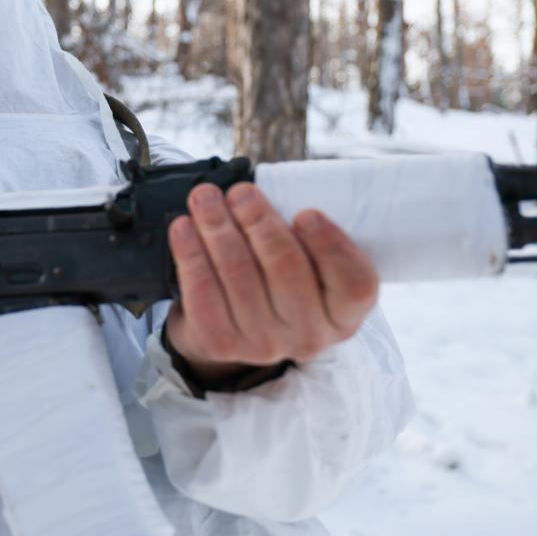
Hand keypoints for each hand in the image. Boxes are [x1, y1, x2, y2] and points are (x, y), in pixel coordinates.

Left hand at [165, 182, 378, 385]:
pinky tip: (183, 227)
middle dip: (259, 220)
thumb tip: (273, 192)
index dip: (330, 246)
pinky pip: (202, 292)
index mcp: (345, 314)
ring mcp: (264, 344)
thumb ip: (308, 238)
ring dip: (217, 227)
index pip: (353, 284)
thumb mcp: (312, 266)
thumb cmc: (280, 280)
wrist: (234, 327)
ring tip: (205, 197)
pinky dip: (190, 253)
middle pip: (286, 268)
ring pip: (238, 273)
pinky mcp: (221, 343)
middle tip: (240, 191)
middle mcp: (310, 335)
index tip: (305, 212)